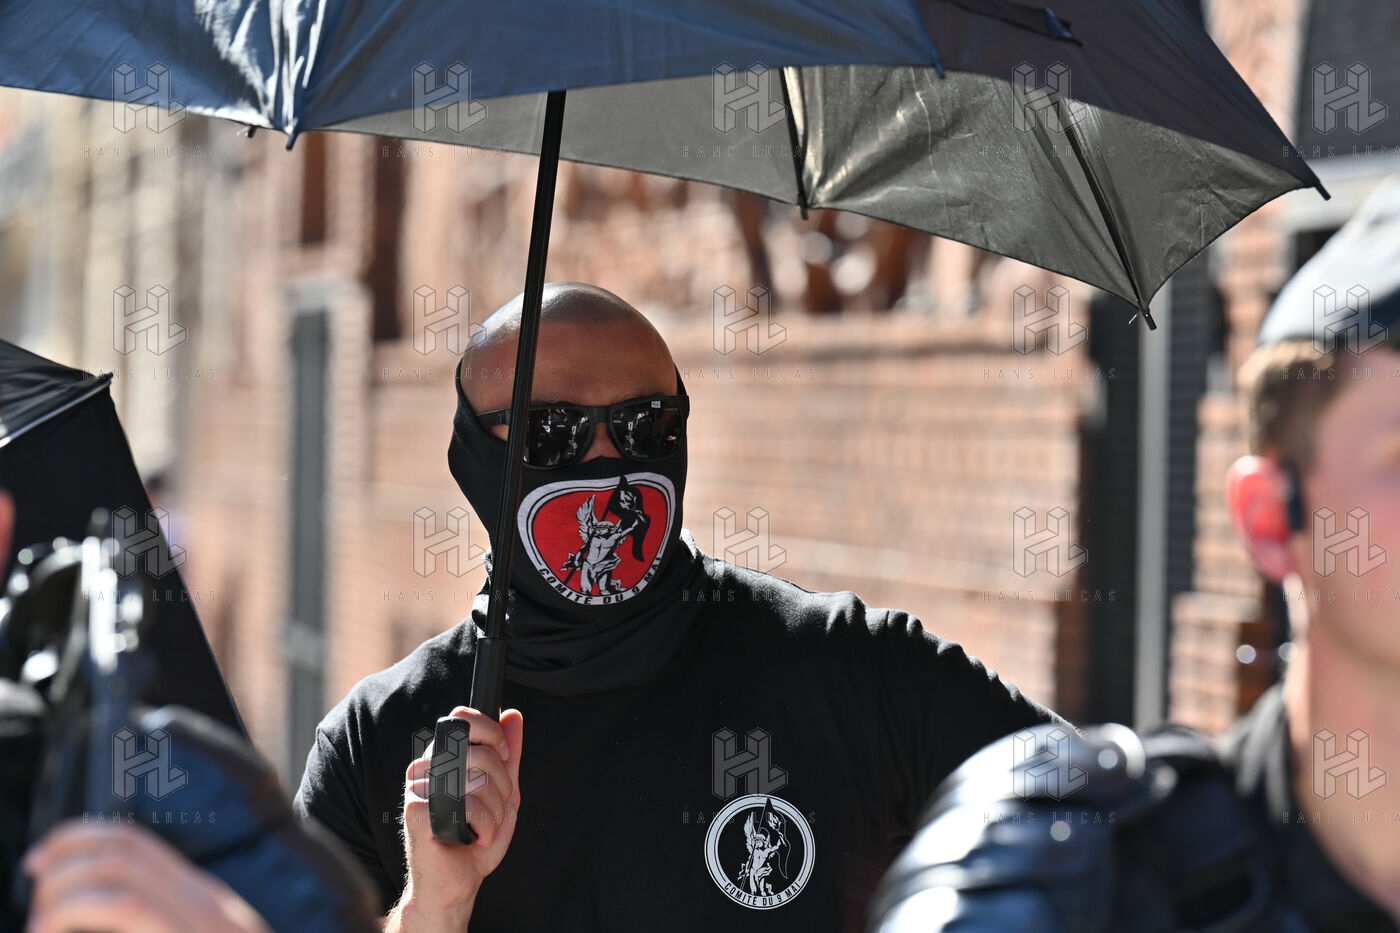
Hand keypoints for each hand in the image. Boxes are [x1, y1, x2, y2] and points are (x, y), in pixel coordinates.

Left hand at [22, 821, 271, 932]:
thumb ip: (153, 926)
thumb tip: (85, 910)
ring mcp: (201, 924)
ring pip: (120, 875)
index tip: (39, 863)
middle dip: (64, 867)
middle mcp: (204, 902)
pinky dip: (76, 913)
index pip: (131, 840)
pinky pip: (126, 909)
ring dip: (66, 895)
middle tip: (39, 912)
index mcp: (199, 898)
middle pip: (121, 849)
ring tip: (43, 928)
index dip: (76, 840)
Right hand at [388, 707, 523, 931]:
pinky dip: (482, 826)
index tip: (504, 758)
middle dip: (502, 788)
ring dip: (494, 812)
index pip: (464, 719)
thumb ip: (508, 754)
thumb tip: (513, 714)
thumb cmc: (474, 840)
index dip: (492, 734)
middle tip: (493, 811)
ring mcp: (417, 789)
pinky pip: (466, 805)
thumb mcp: (503, 792)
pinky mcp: (415, 812)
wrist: (455, 885)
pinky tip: (472, 838)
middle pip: (481, 754)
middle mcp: (425, 768)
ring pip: (476, 780)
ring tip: (482, 828)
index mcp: (442, 757)